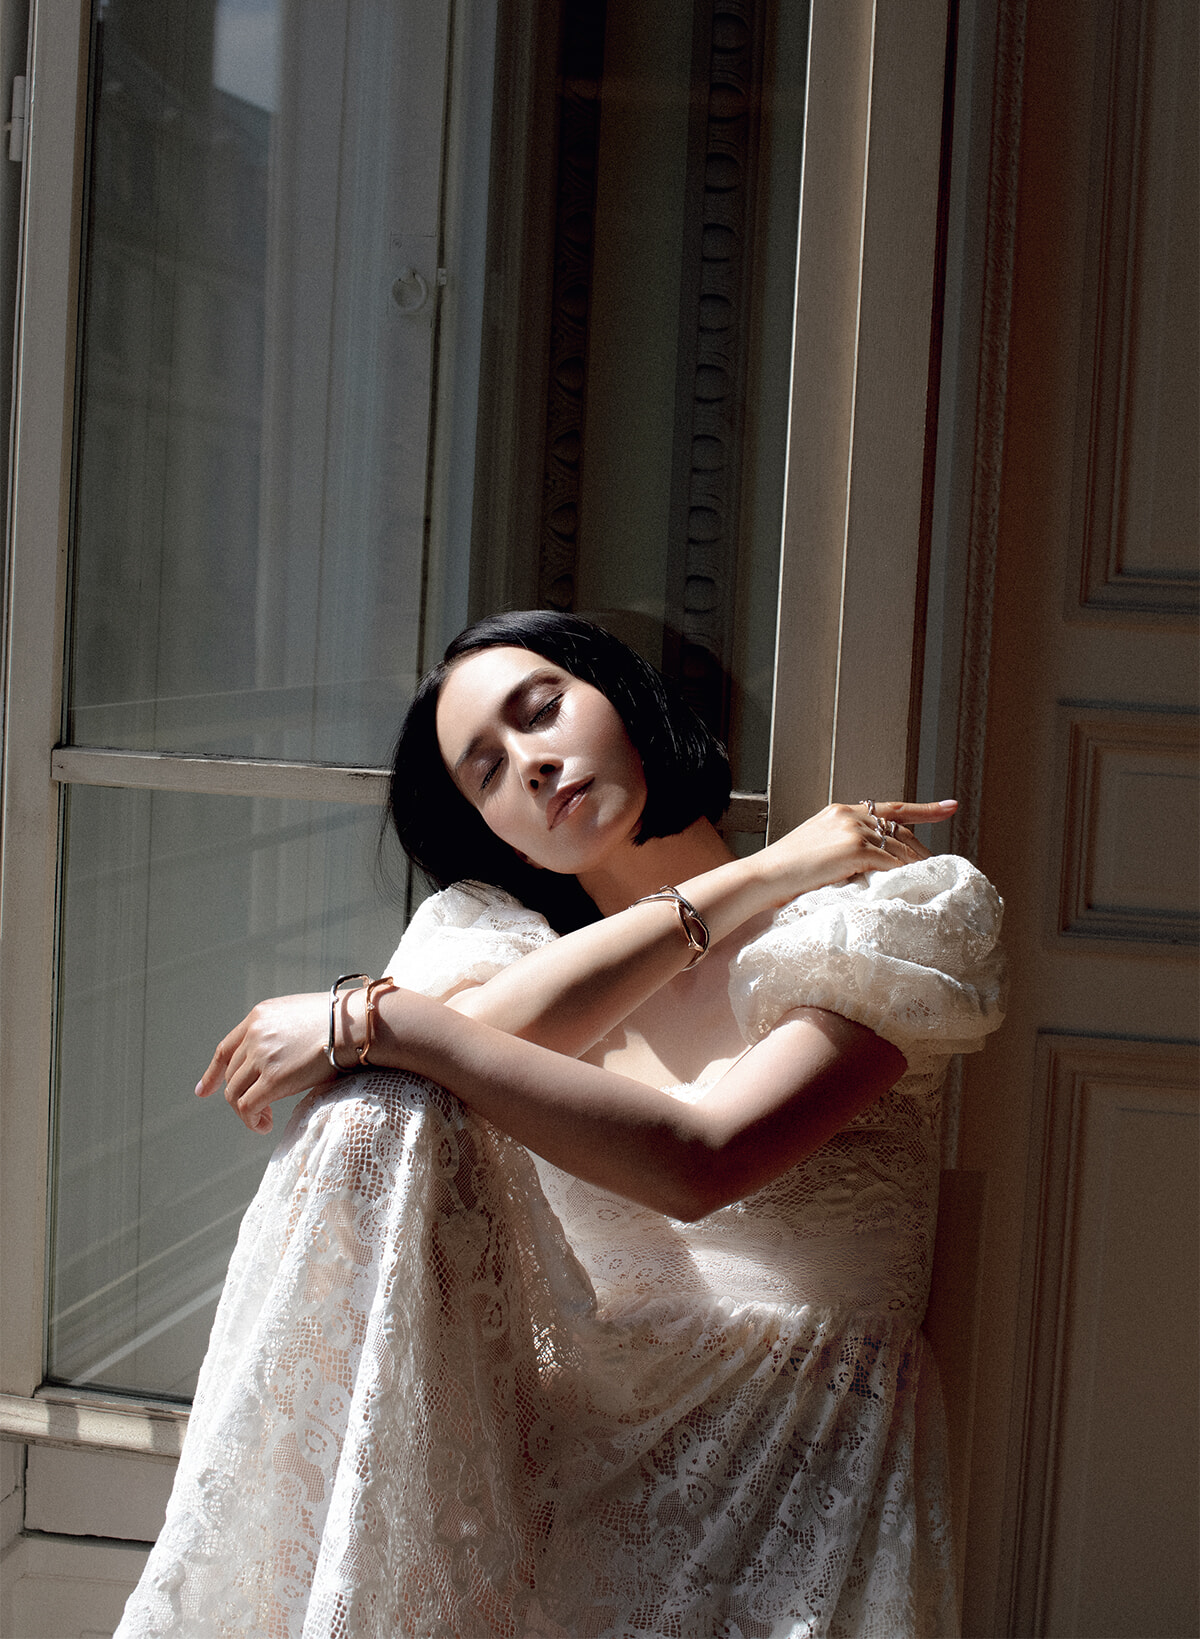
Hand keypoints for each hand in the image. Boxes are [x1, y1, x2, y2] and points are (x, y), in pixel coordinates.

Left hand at [195, 992, 340, 1133]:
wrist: (356, 1024)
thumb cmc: (341, 1022)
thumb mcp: (300, 1017)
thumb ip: (280, 1033)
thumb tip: (279, 1060)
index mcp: (259, 1016)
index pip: (225, 1048)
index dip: (213, 1072)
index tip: (205, 1090)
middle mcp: (255, 1034)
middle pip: (232, 1075)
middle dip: (239, 1096)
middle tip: (260, 1111)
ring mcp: (262, 1056)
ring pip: (235, 1093)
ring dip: (246, 1112)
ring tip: (263, 1120)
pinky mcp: (273, 1078)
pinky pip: (248, 1106)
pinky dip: (251, 1120)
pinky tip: (264, 1125)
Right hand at [758, 798, 955, 902]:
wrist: (762, 877)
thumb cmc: (783, 874)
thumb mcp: (816, 851)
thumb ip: (842, 849)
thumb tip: (869, 866)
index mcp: (839, 812)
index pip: (890, 809)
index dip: (923, 809)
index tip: (948, 807)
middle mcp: (848, 814)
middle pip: (899, 830)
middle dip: (923, 849)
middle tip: (942, 866)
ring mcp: (851, 829)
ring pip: (898, 847)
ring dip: (916, 866)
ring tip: (931, 881)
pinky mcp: (853, 848)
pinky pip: (890, 862)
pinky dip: (903, 873)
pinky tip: (914, 883)